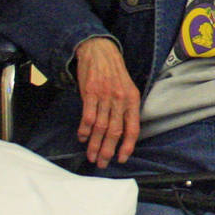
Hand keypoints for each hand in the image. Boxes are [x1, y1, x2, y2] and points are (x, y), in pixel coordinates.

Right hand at [72, 36, 139, 167]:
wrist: (100, 51)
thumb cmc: (114, 73)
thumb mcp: (128, 89)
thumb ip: (126, 109)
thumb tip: (122, 134)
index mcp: (133, 100)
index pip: (133, 128)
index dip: (127, 146)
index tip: (121, 159)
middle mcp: (121, 99)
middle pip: (115, 132)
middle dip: (108, 151)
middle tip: (101, 163)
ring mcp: (105, 96)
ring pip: (101, 127)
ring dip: (94, 144)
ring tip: (91, 156)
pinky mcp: (91, 92)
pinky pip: (88, 116)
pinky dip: (84, 129)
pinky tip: (82, 138)